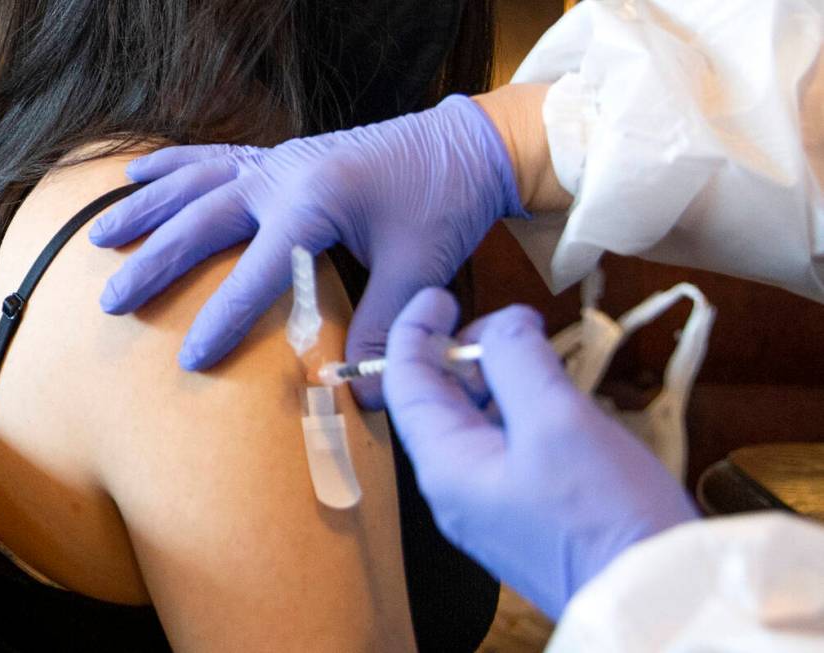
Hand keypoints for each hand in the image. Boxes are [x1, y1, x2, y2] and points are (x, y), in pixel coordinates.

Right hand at [90, 95, 524, 408]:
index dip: (221, 320)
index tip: (188, 360)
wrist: (461, 146)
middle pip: (202, 220)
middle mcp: (283, 175)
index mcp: (315, 202)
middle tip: (113, 301)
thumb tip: (358, 391)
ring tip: (100, 236)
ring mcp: (277, 160)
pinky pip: (212, 157)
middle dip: (155, 262)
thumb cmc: (442, 203)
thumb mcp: (419, 269)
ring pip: (194, 183)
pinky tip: (135, 171)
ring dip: (146, 209)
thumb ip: (384, 328)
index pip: (256, 272)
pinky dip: (171, 165)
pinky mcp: (280, 156)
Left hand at [383, 288, 698, 617]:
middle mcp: (457, 485)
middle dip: (468, 350)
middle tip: (513, 322)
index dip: (414, 330)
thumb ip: (518, 361)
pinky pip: (508, 442)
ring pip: (478, 419)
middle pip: (440, 399)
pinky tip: (555, 391)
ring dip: (500, 375)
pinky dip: (522, 406)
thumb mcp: (556, 420)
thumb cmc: (602, 514)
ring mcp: (491, 500)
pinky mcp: (526, 507)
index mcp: (446, 466)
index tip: (440, 294)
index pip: (405, 384)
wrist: (656, 595)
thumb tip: (505, 322)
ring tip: (538, 349)